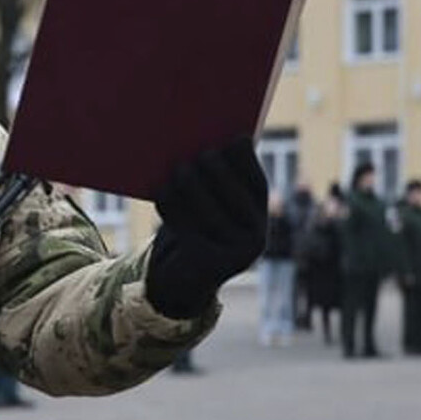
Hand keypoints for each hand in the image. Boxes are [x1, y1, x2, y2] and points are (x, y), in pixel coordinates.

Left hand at [147, 138, 267, 319]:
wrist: (184, 280)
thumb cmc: (198, 231)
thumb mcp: (212, 208)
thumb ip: (218, 182)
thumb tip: (218, 144)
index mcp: (259, 223)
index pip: (257, 186)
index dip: (247, 161)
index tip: (236, 139)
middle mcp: (254, 241)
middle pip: (234, 198)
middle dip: (218, 172)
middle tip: (202, 153)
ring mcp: (231, 257)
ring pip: (209, 212)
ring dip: (192, 186)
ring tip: (179, 168)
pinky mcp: (205, 265)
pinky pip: (186, 229)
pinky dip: (172, 206)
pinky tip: (161, 189)